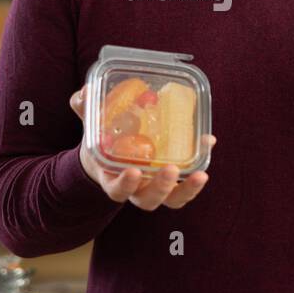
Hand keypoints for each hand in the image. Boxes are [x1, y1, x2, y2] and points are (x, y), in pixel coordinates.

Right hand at [69, 85, 215, 210]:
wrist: (111, 157)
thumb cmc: (102, 143)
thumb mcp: (92, 128)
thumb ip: (85, 110)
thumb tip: (85, 92)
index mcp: (113, 180)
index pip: (117, 191)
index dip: (125, 185)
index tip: (134, 171)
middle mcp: (136, 189)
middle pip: (148, 200)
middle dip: (161, 188)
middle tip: (171, 169)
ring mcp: (156, 188)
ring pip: (171, 200)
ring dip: (186, 190)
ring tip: (200, 175)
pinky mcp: (173, 181)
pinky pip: (186, 185)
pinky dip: (198, 173)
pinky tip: (208, 144)